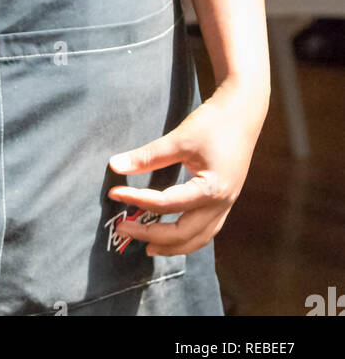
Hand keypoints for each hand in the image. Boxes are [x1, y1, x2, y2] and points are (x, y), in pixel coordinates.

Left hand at [106, 77, 268, 256]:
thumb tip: (115, 165)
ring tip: (147, 246)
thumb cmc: (214, 123)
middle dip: (152, 236)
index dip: (137, 200)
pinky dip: (187, 238)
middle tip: (124, 228)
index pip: (166, 204)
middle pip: (183, 233)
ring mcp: (226, 205)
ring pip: (199, 239)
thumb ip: (148, 155)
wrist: (243, 112)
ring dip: (172, 246)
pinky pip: (206, 230)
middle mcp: (221, 204)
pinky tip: (173, 236)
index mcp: (211, 190)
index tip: (114, 193)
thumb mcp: (179, 137)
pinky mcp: (225, 201)